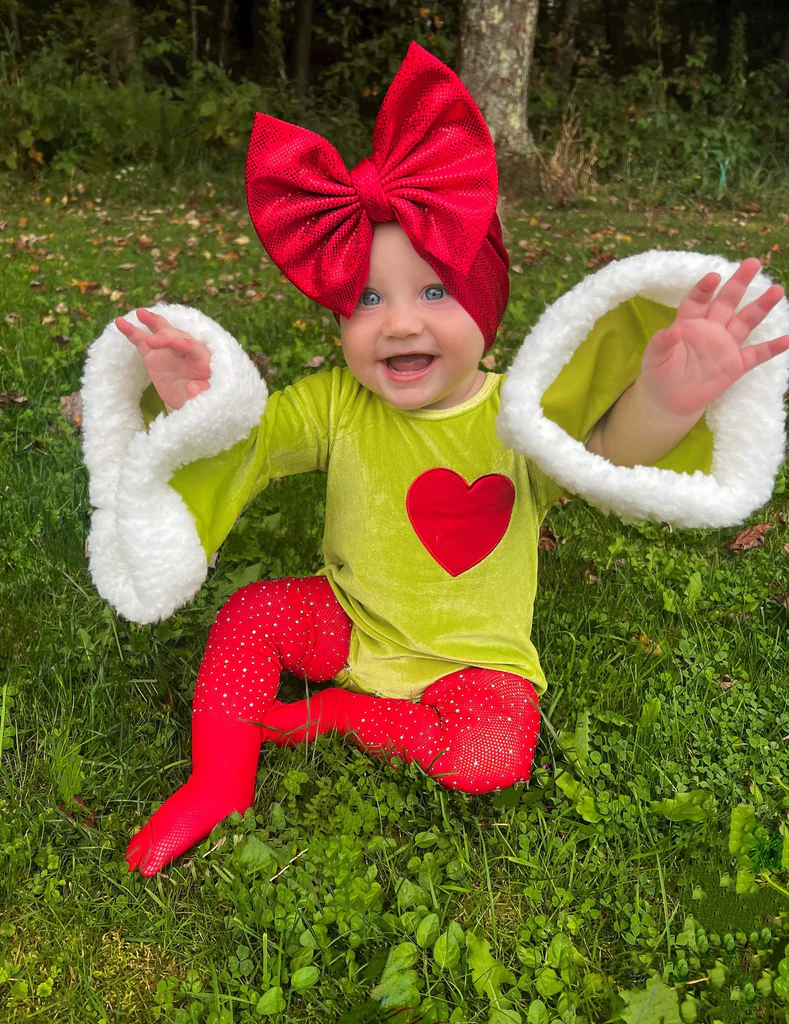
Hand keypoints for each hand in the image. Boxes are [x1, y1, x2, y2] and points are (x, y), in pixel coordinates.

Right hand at [115, 308, 211, 411]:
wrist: (185, 398)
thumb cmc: (198, 396)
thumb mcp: (204, 397)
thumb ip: (201, 392)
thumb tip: (194, 388)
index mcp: (202, 359)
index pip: (195, 349)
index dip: (187, 345)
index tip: (177, 343)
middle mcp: (186, 349)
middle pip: (176, 337)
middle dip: (165, 337)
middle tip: (152, 341)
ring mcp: (168, 349)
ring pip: (161, 331)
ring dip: (152, 321)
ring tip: (140, 313)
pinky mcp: (153, 354)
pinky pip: (142, 341)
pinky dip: (132, 332)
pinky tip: (120, 323)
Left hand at [639, 257, 788, 417]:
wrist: (670, 401)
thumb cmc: (659, 374)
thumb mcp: (654, 358)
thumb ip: (662, 343)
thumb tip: (673, 330)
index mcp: (689, 323)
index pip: (698, 301)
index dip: (705, 289)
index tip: (713, 277)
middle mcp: (710, 329)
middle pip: (727, 302)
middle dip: (739, 283)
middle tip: (753, 263)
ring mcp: (725, 346)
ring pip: (746, 322)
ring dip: (761, 307)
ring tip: (776, 290)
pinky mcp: (735, 365)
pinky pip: (756, 354)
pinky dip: (771, 348)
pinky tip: (787, 339)